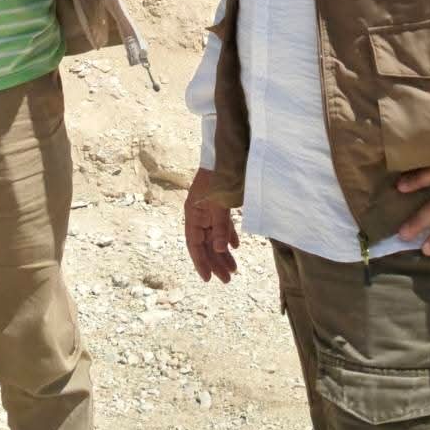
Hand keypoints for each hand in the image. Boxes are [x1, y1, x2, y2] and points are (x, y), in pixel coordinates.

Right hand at [183, 168, 239, 283]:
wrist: (227, 151)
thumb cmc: (221, 175)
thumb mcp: (221, 203)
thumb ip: (221, 226)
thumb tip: (221, 250)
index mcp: (193, 213)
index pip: (194, 244)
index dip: (201, 262)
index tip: (208, 279)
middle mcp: (199, 213)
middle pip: (205, 243)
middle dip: (216, 262)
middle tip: (228, 279)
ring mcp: (209, 208)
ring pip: (215, 236)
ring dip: (223, 252)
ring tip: (234, 269)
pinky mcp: (219, 204)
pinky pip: (222, 225)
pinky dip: (228, 236)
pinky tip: (235, 247)